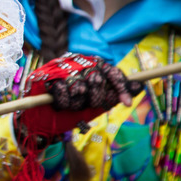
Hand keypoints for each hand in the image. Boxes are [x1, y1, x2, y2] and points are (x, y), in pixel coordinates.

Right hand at [15, 53, 142, 149]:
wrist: (41, 117)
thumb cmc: (70, 107)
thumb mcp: (95, 102)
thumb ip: (114, 93)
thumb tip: (139, 85)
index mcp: (91, 65)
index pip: (110, 72)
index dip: (120, 87)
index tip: (126, 104)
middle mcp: (78, 63)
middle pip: (97, 80)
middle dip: (95, 99)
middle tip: (86, 105)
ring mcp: (61, 68)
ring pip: (80, 87)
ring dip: (77, 104)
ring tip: (71, 106)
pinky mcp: (46, 76)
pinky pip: (63, 92)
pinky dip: (63, 103)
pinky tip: (59, 105)